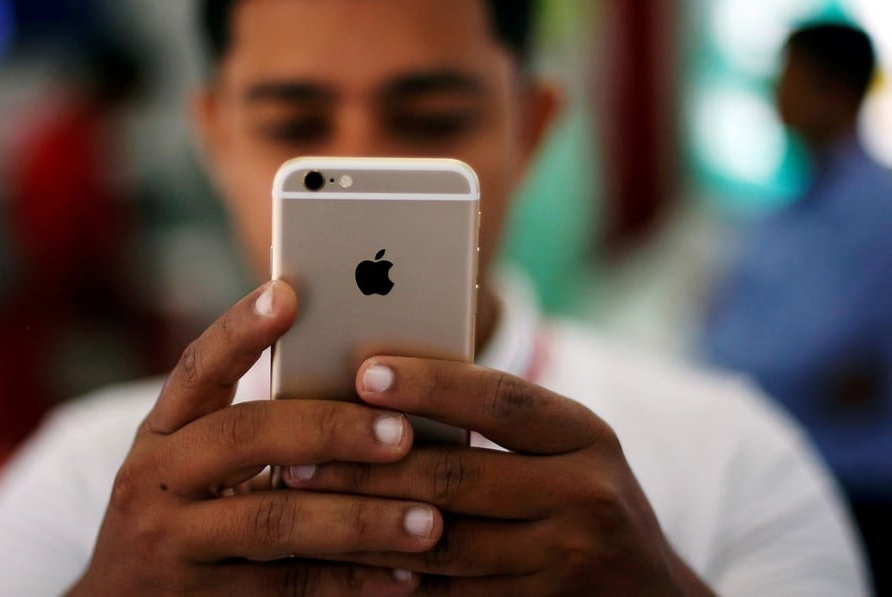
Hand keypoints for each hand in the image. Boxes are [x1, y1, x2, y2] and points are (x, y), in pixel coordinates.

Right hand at [69, 282, 441, 596]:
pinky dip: (351, 581)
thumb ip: (260, 427)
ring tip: (429, 519)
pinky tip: (406, 574)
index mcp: (163, 430)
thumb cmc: (186, 513)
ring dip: (360, 519)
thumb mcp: (198, 462)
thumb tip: (372, 387)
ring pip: (275, 521)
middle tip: (403, 432)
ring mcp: (171, 544)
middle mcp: (155, 479)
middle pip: (243, 436)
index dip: (239, 329)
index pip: (197, 367)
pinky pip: (287, 587)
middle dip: (330, 429)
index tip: (287, 293)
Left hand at [282, 357, 715, 595]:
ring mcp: (564, 562)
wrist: (651, 595)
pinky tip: (339, 558)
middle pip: (457, 476)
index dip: (430, 385)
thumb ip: (501, 421)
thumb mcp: (568, 448)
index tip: (364, 373)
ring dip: (361, 523)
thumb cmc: (586, 500)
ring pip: (440, 543)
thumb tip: (387, 389)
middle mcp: (585, 496)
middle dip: (367, 465)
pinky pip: (446, 595)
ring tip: (302, 501)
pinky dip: (387, 576)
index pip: (501, 400)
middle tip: (297, 452)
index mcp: (587, 435)